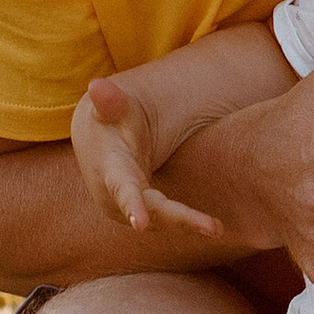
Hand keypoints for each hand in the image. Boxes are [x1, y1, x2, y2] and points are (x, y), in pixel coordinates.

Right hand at [71, 77, 223, 238]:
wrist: (99, 142)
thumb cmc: (111, 120)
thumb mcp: (111, 109)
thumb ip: (109, 101)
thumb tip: (96, 85)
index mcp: (111, 171)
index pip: (122, 189)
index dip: (132, 206)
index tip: (141, 224)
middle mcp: (117, 197)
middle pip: (152, 211)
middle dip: (180, 219)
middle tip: (213, 228)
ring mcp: (129, 210)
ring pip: (162, 221)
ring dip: (189, 225)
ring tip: (217, 228)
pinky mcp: (143, 214)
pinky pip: (167, 221)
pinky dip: (187, 224)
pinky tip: (213, 226)